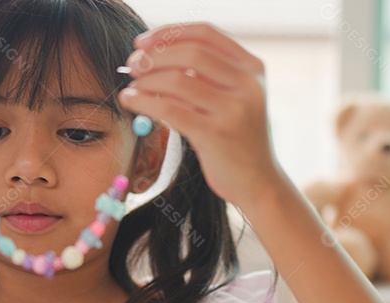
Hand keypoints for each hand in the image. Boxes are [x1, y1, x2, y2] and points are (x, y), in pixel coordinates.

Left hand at [117, 23, 284, 209]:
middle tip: (132, 65)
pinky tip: (130, 101)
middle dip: (154, 56)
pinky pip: (171, 110)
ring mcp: (234, 110)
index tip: (143, 42)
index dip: (169, 33)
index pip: (206, 33)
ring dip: (146, 80)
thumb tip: (153, 55)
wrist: (258, 182)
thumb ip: (206, 77)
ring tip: (132, 87)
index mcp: (252, 68)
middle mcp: (248, 85)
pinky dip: (144, 102)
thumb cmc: (237, 139)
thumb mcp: (232, 99)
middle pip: (190, 53)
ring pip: (178, 81)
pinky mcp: (216, 135)